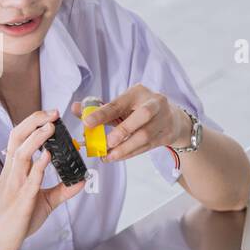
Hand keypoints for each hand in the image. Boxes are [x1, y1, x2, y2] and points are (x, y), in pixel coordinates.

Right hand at [0, 109, 85, 249]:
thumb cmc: (17, 219)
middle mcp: (12, 173)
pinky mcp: (20, 202)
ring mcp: (14, 186)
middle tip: (52, 113)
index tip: (51, 114)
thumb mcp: (43, 202)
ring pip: (21, 155)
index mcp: (15, 170)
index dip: (33, 124)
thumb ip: (62, 190)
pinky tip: (47, 156)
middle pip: (17, 139)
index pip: (20, 138)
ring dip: (36, 139)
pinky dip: (38, 167)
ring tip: (50, 127)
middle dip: (33, 123)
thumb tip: (81, 180)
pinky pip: (29, 181)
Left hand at [71, 85, 189, 162]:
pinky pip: (148, 146)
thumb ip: (100, 108)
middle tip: (105, 144)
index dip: (103, 113)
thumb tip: (75, 108)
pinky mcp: (167, 135)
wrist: (173, 119)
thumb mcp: (123, 105)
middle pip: (142, 116)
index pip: (120, 102)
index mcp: (139, 92)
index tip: (86, 123)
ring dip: (126, 148)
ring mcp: (164, 119)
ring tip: (109, 156)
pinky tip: (118, 157)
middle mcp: (155, 103)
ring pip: (146, 135)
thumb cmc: (141, 109)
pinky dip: (131, 153)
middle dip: (123, 131)